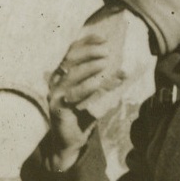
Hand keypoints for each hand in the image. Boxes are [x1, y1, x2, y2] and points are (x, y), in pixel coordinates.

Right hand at [47, 34, 110, 166]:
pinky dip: (85, 88)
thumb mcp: (95, 97)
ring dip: (88, 67)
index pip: (72, 52)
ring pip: (71, 75)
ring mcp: (55, 94)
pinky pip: (72, 95)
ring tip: (104, 63)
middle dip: (88, 52)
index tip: (103, 38)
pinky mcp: (58, 108)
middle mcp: (56, 81)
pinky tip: (97, 83)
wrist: (70, 142)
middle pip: (70, 59)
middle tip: (106, 51)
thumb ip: (105, 85)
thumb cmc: (82, 116)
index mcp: (62, 74)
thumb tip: (124, 72)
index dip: (86, 42)